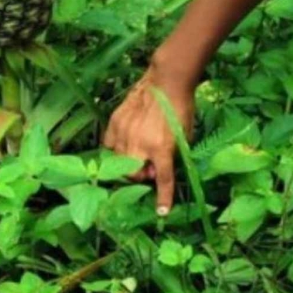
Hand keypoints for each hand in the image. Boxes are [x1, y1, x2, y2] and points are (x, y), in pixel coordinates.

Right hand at [103, 65, 195, 213]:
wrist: (167, 80)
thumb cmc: (181, 109)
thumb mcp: (183, 137)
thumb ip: (171, 156)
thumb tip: (157, 172)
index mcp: (161, 149)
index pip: (163, 181)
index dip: (163, 199)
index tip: (161, 212)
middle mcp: (140, 144)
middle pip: (133, 175)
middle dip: (141, 176)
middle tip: (150, 167)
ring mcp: (125, 132)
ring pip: (118, 162)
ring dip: (128, 163)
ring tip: (138, 154)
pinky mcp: (115, 121)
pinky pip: (109, 145)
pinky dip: (116, 149)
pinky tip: (125, 144)